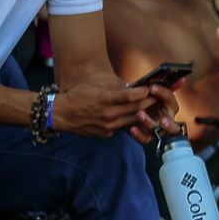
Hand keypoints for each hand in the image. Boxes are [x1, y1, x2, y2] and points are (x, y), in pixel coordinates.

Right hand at [53, 74, 172, 139]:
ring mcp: (108, 126)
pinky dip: (127, 121)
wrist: (63, 114)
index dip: (143, 93)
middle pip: (135, 109)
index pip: (131, 96)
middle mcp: (109, 114)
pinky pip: (122, 127)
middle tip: (156, 98)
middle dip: (147, 103)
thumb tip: (130, 88)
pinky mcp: (107, 133)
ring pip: (132, 120)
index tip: (149, 89)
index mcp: (106, 99)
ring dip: (142, 114)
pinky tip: (132, 116)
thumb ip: (114, 87)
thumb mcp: (96, 86)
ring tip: (148, 108)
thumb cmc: (79, 96)